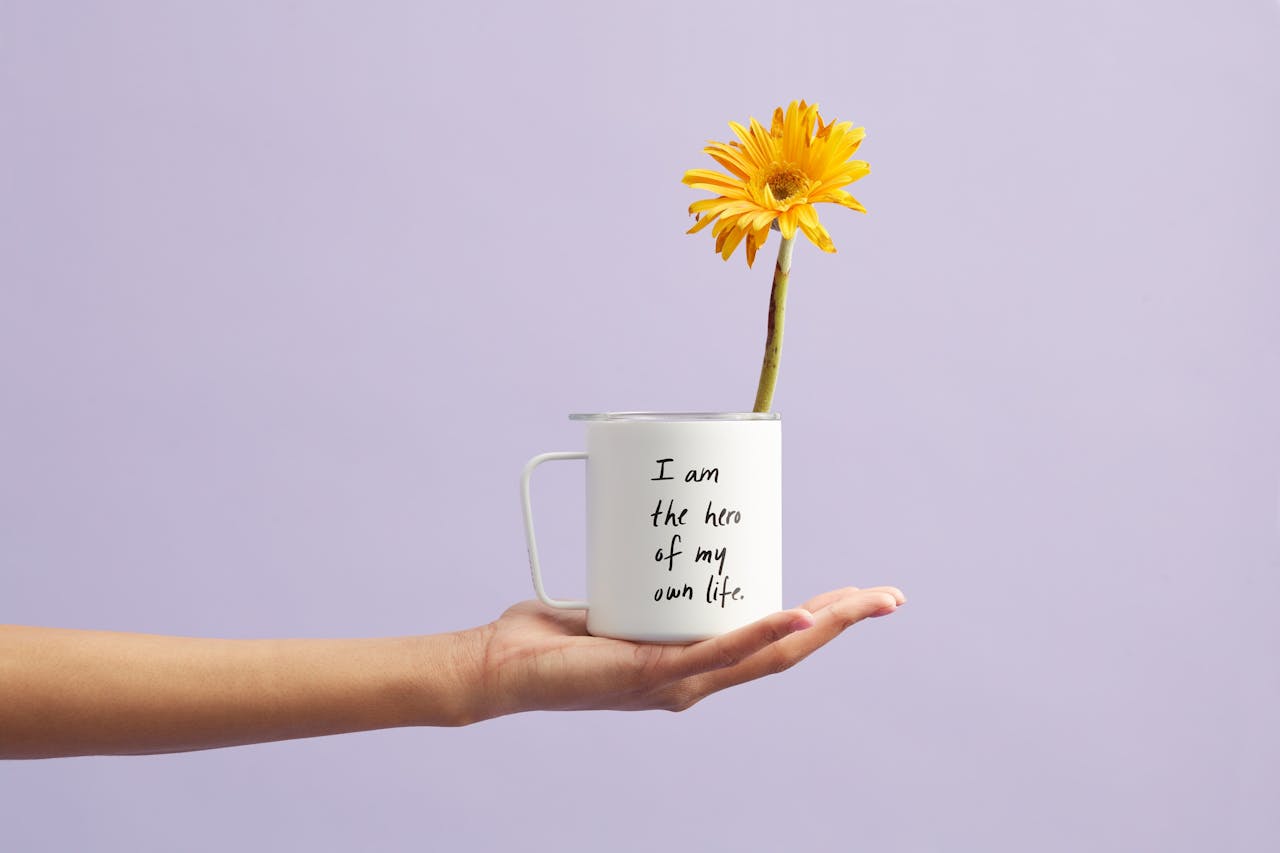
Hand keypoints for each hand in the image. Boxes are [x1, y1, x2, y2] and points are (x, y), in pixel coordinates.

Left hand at [464, 585, 905, 719]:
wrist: (502, 665)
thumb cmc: (552, 636)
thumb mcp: (617, 597)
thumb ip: (642, 576)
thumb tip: (656, 519)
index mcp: (694, 661)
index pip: (772, 641)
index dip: (821, 620)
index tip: (859, 595)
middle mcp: (696, 678)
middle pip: (787, 651)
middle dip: (842, 623)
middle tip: (888, 597)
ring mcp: (679, 681)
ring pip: (767, 655)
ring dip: (822, 627)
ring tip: (865, 602)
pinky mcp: (653, 673)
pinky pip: (717, 653)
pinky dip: (761, 635)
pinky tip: (798, 618)